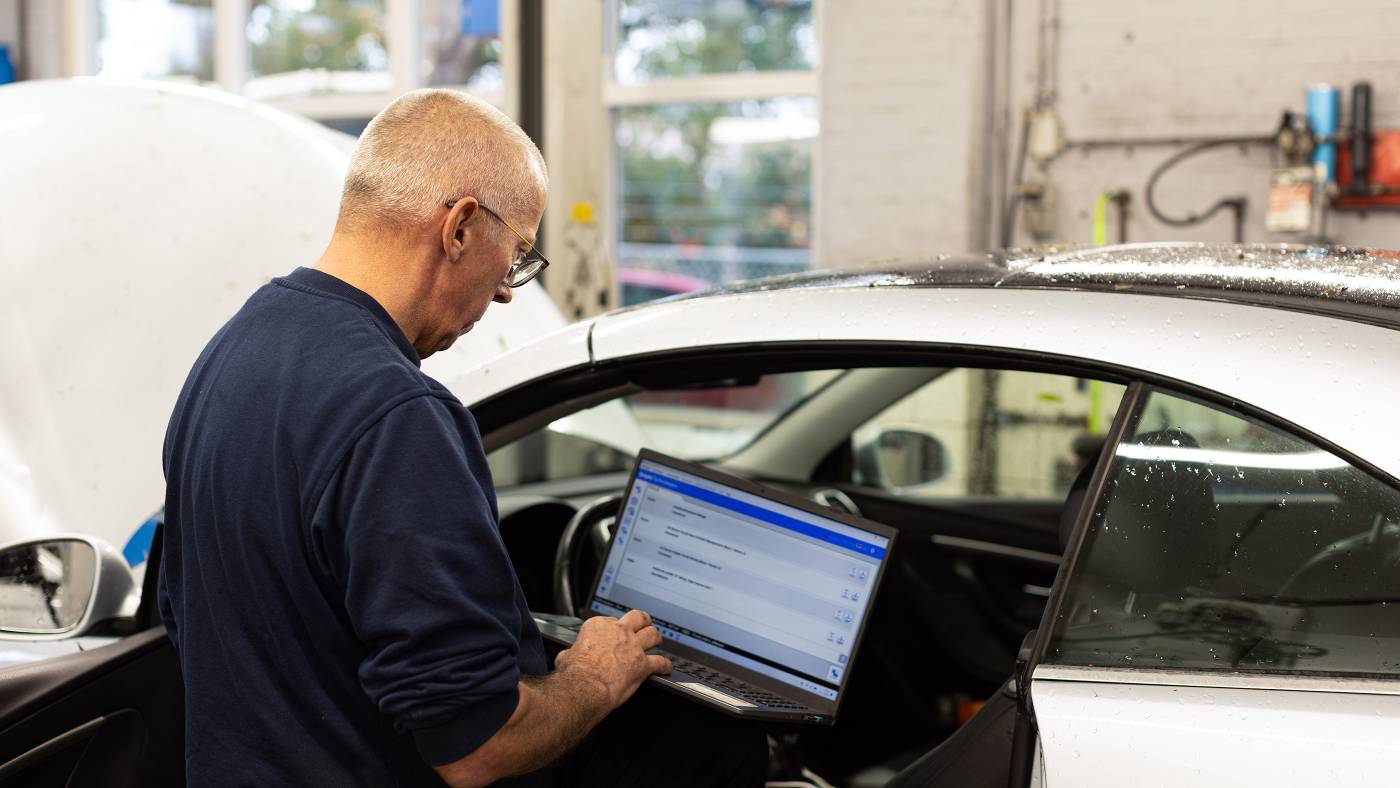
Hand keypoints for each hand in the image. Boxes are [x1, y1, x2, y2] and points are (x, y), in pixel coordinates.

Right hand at [553, 609, 671, 712]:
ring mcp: (633, 647)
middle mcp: (618, 632)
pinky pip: (660, 662)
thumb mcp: (565, 656)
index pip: (611, 621)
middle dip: (642, 620)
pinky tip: (666, 667)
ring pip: (652, 634)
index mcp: (598, 626)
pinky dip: (665, 665)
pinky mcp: (643, 664)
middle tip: (644, 624)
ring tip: (657, 640)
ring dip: (655, 637)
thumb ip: (571, 653)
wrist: (584, 687)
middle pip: (637, 618)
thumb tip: (567, 657)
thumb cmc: (574, 674)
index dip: (614, 628)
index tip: (614, 634)